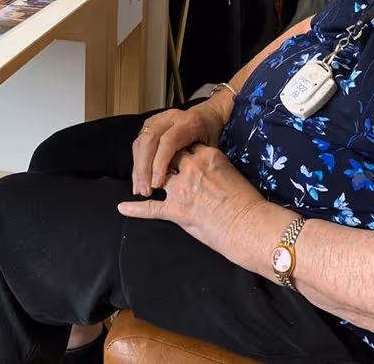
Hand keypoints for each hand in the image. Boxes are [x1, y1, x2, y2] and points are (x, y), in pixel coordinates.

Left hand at [120, 144, 266, 262]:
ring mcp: (182, 189)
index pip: (184, 146)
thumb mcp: (230, 171)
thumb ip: (211, 165)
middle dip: (163, 163)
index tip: (176, 156)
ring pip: (159, 178)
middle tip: (159, 169)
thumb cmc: (246, 201)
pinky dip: (135, 209)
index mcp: (207, 155)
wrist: (250, 225)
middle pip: (169, 158)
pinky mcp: (176, 211)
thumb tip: (201, 169)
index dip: (179, 152)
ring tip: (142, 185)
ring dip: (151, 182)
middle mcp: (191, 168)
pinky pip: (150, 208)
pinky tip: (123, 207)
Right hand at [131, 101, 229, 195]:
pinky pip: (139, 144)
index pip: (168, 141)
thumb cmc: (209, 135)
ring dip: (138, 168)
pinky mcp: (149, 125)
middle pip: (149, 141)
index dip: (160, 163)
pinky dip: (137, 163)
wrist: (207, 116)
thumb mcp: (210, 148)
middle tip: (144, 190)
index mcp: (188, 122)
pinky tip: (139, 179)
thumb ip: (195, 162)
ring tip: (139, 189)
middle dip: (144, 168)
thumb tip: (180, 185)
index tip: (156, 185)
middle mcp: (171, 118)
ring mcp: (158, 119)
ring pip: (140, 142)